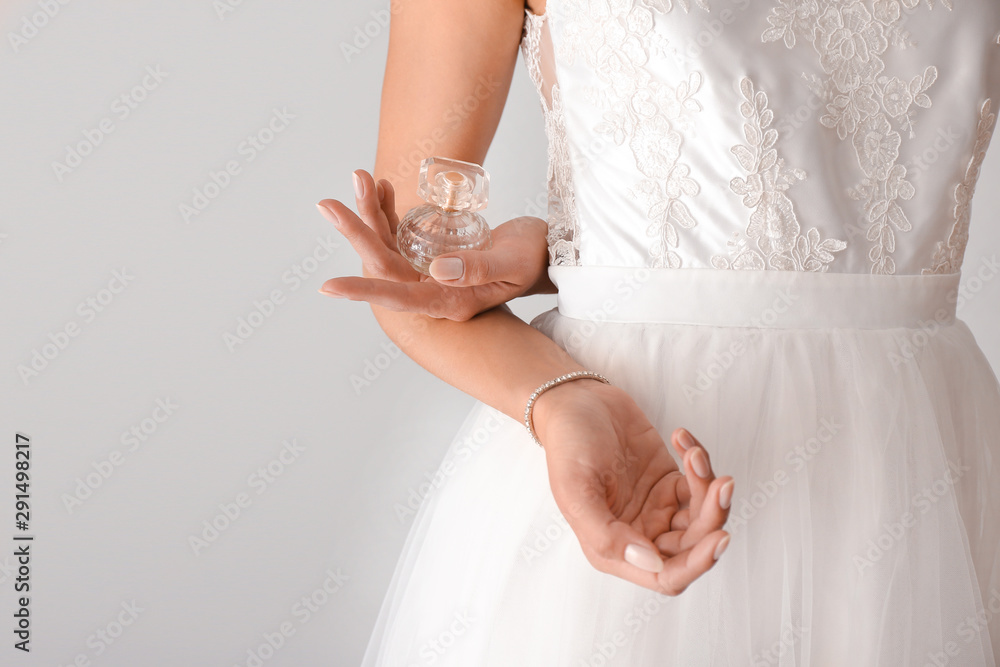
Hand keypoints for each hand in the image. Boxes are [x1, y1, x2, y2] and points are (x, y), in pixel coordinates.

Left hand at [316, 169, 550, 320]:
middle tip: (327, 204)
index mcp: (449, 299)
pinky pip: (404, 231)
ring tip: (357, 177)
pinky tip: (381, 185)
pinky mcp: (437, 251)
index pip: (398, 295)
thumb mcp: (512, 264)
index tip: (329, 286)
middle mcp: (434, 287)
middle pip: (384, 262)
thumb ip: (478, 269)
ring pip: (390, 243)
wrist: (550, 252)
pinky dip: (391, 209)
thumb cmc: (537, 260)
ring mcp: (433, 270)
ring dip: (370, 212)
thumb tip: (437, 269)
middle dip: (356, 231)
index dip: (363, 290)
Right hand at [533, 380, 733, 595]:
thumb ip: (606, 535)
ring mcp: (657, 508)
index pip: (665, 575)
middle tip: (720, 485)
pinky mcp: (669, 482)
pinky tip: (681, 439)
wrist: (575, 402)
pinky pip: (698, 484)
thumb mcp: (576, 491)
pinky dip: (700, 463)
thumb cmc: (568, 445)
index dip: (696, 564)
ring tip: (695, 455)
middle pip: (692, 546)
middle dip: (712, 517)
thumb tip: (650, 564)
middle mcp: (639, 533)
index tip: (718, 538)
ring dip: (708, 488)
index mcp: (613, 548)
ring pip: (702, 516)